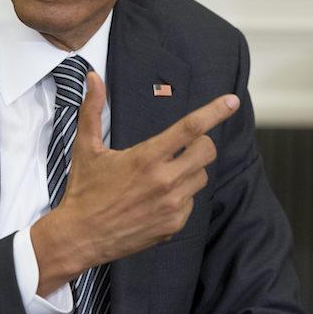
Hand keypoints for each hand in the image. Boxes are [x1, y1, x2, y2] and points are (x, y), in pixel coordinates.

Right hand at [31, 71, 239, 294]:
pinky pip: (191, 202)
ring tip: (164, 173)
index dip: (214, 112)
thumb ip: (92, 109)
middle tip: (183, 145)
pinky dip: (181, 196)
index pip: (190, 128)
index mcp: (146, 157)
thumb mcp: (86, 147)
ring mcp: (172, 206)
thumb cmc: (83, 190)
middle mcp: (164, 181)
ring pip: (201, 177)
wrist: (80, 236)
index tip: (232, 101)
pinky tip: (158, 198)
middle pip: (206, 151)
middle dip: (201, 143)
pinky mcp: (173, 225)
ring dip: (190, 169)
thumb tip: (93, 77)